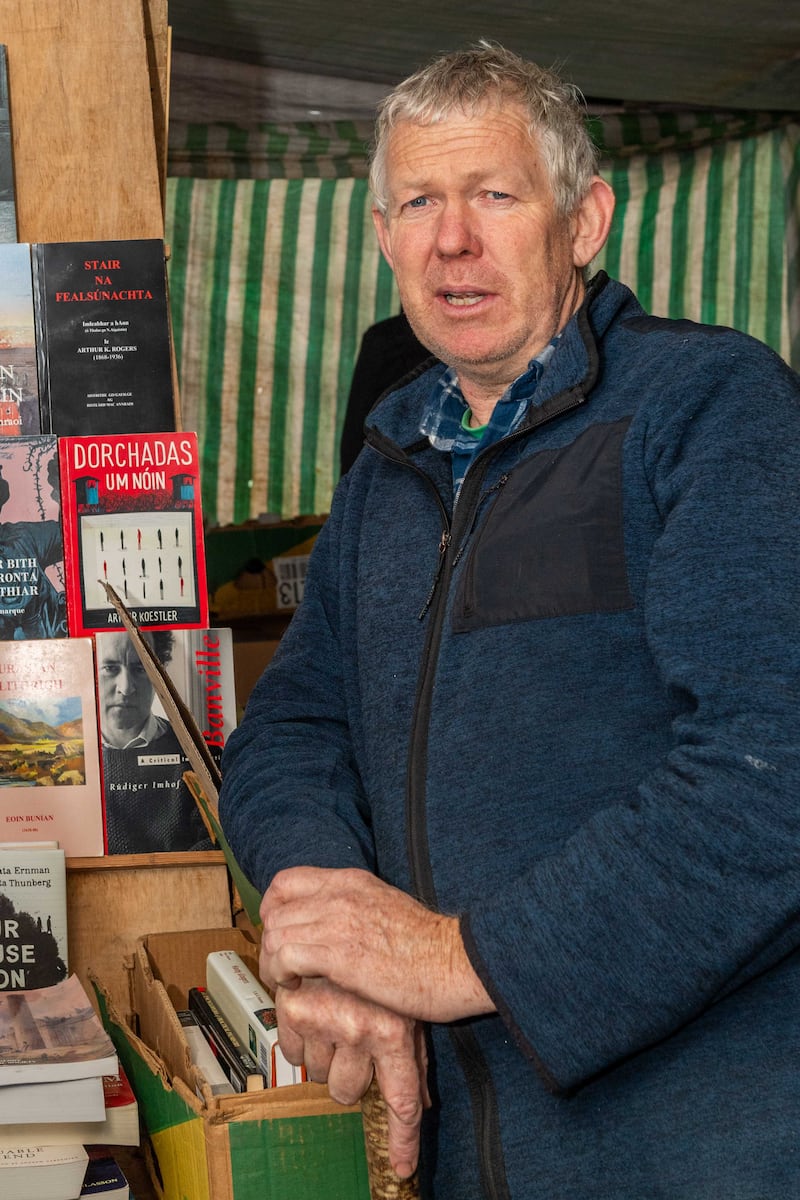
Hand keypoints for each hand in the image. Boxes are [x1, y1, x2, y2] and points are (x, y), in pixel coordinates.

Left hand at [259, 866, 493, 1022]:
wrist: (458, 962)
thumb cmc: (431, 947)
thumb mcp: (388, 908)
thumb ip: (357, 909)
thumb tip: (332, 925)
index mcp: (352, 880)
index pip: (286, 881)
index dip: (273, 910)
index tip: (281, 936)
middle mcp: (340, 893)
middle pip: (275, 910)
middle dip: (271, 944)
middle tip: (284, 971)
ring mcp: (339, 920)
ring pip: (275, 934)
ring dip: (275, 964)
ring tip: (292, 984)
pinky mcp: (340, 954)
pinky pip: (286, 957)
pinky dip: (284, 976)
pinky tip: (301, 990)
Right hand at [274, 975, 429, 1178]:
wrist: (379, 928)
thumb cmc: (396, 969)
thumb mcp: (410, 1014)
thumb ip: (410, 1063)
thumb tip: (416, 1123)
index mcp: (396, 1034)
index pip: (402, 1098)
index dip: (403, 1137)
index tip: (403, 1167)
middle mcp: (364, 1030)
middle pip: (349, 1091)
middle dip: (350, 1074)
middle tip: (355, 1037)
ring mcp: (330, 1019)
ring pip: (318, 1072)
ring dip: (322, 1053)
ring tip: (334, 1019)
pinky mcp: (297, 1009)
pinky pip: (291, 1050)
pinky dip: (296, 1037)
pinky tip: (308, 1013)